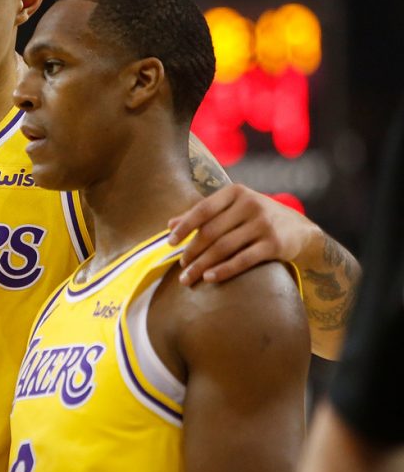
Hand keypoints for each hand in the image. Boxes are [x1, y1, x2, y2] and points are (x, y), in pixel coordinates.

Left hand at [167, 184, 312, 284]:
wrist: (301, 230)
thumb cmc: (257, 217)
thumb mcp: (233, 208)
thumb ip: (203, 214)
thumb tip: (170, 224)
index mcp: (236, 192)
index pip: (202, 209)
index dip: (184, 227)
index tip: (170, 243)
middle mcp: (250, 204)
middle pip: (211, 231)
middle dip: (192, 251)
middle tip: (181, 266)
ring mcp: (263, 224)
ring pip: (224, 247)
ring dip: (202, 264)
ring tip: (188, 277)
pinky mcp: (274, 244)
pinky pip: (243, 260)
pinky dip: (223, 270)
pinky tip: (209, 278)